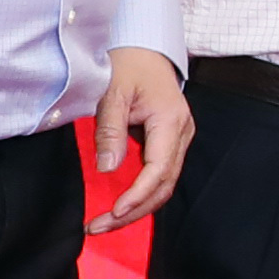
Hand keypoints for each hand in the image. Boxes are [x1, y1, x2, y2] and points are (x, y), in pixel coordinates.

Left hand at [86, 49, 190, 229]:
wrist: (145, 51)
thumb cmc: (129, 65)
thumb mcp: (112, 92)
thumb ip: (110, 130)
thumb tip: (107, 167)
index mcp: (171, 121)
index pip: (158, 169)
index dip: (137, 194)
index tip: (114, 211)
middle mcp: (181, 134)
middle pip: (163, 185)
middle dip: (133, 211)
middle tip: (98, 227)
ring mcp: (178, 140)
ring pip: (162, 185)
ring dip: (136, 208)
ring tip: (104, 223)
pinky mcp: (168, 144)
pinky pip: (158, 176)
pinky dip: (139, 195)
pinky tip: (119, 207)